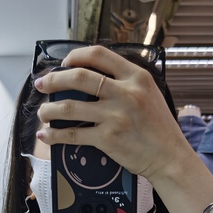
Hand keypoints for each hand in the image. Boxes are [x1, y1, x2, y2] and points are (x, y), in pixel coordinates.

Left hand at [34, 45, 189, 186]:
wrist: (170, 157)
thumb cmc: (159, 129)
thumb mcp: (149, 94)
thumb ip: (126, 83)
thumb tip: (93, 78)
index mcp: (136, 77)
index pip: (99, 55)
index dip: (75, 56)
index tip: (63, 64)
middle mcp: (125, 93)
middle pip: (78, 77)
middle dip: (54, 79)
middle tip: (42, 84)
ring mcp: (115, 116)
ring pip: (70, 106)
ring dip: (49, 110)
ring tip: (42, 112)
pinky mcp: (108, 138)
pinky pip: (73, 134)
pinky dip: (55, 135)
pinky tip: (47, 135)